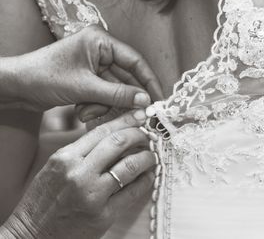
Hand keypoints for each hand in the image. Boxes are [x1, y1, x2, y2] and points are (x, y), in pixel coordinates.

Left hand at [0, 26, 162, 120]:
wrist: (15, 87)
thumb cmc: (44, 78)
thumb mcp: (85, 88)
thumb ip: (118, 94)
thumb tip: (146, 101)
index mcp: (101, 41)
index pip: (135, 61)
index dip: (149, 81)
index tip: (159, 100)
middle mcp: (100, 51)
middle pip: (126, 78)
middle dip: (123, 99)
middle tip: (136, 116)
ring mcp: (94, 65)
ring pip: (115, 90)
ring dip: (105, 105)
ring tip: (87, 112)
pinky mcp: (89, 78)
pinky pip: (104, 95)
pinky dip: (97, 106)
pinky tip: (82, 111)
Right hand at [1, 109, 154, 238]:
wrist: (33, 235)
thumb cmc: (44, 200)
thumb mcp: (55, 167)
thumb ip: (81, 151)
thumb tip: (112, 136)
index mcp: (65, 157)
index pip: (101, 131)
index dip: (125, 120)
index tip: (139, 116)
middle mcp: (78, 173)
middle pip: (118, 143)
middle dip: (139, 135)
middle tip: (148, 136)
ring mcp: (92, 194)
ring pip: (130, 166)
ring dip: (146, 158)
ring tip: (151, 156)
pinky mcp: (103, 215)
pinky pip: (132, 192)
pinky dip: (145, 181)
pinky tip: (148, 176)